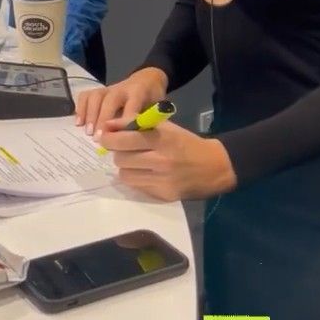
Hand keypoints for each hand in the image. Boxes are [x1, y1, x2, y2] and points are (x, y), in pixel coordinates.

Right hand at [75, 67, 167, 134]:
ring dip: (91, 114)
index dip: (124, 120)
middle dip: (103, 119)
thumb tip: (136, 144)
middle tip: (98, 139)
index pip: (132, 104)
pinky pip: (86, 95)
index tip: (118, 136)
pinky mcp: (99, 90)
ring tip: (88, 132)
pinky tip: (79, 123)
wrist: (147, 80)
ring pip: (96, 96)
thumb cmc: (151, 100)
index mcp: (139, 93)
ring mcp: (109, 88)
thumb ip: (147, 123)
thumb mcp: (156, 110)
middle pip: (110, 100)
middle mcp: (122, 88)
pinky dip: (80, 108)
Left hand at [97, 119, 237, 201]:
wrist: (214, 166)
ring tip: (135, 162)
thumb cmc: (186, 142)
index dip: (109, 138)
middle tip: (123, 149)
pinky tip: (145, 173)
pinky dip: (136, 178)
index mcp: (161, 138)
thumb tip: (109, 126)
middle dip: (117, 152)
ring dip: (125, 167)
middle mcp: (160, 160)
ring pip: (125, 174)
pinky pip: (136, 186)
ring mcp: (162, 180)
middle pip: (120, 158)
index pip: (124, 139)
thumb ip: (136, 124)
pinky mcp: (163, 195)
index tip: (105, 136)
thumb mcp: (165, 127)